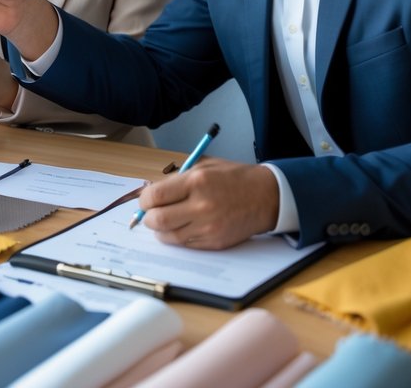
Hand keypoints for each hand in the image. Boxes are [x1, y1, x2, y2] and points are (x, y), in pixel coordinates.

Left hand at [136, 160, 279, 249]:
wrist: (266, 197)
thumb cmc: (234, 178)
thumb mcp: (204, 167)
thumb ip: (177, 179)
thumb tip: (151, 192)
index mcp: (196, 182)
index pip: (155, 196)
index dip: (144, 200)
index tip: (145, 200)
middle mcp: (201, 206)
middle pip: (158, 220)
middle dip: (148, 218)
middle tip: (150, 214)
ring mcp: (209, 227)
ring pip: (169, 236)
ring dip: (160, 230)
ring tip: (165, 221)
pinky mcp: (215, 242)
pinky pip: (185, 244)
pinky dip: (177, 238)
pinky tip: (182, 228)